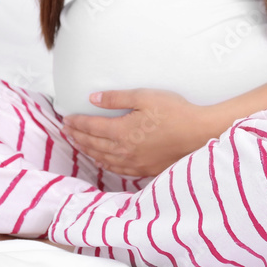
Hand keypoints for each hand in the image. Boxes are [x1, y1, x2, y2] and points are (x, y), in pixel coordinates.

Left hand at [60, 88, 229, 177]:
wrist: (200, 133)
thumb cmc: (175, 112)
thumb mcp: (145, 97)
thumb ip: (116, 99)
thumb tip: (93, 99)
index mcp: (122, 132)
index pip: (91, 128)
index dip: (77, 123)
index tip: (67, 119)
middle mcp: (124, 150)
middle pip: (94, 144)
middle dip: (78, 137)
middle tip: (67, 130)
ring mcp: (135, 163)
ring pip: (103, 159)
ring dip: (88, 151)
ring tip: (78, 144)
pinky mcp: (145, 170)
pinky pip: (118, 169)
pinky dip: (105, 163)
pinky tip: (102, 160)